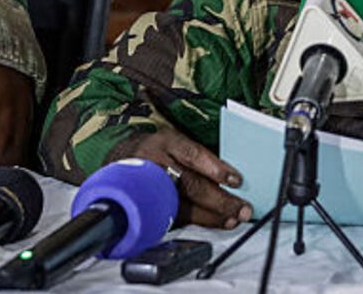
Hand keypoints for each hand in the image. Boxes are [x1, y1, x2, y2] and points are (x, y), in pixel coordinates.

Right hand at [119, 130, 250, 229]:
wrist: (120, 160)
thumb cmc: (157, 150)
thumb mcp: (175, 141)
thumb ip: (199, 156)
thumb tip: (232, 177)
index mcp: (166, 143)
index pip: (192, 154)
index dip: (215, 168)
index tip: (236, 180)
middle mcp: (156, 164)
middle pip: (190, 185)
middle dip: (220, 199)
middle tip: (242, 207)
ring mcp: (150, 188)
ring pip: (184, 206)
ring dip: (213, 215)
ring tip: (234, 218)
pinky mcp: (149, 207)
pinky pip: (177, 218)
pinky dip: (201, 222)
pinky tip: (217, 222)